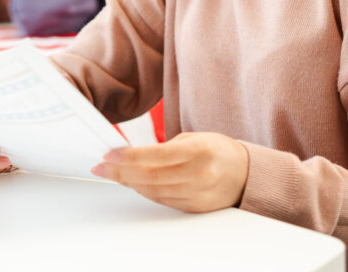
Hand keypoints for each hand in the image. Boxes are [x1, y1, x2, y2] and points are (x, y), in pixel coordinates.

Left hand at [91, 132, 249, 213]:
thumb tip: (133, 157)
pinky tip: (133, 183)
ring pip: (154, 192)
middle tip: (102, 167)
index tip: (109, 154)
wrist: (246, 173)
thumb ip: (166, 148)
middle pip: (151, 177)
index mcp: (199, 151)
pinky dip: (145, 191)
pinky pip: (163, 201)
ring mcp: (197, 194)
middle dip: (121, 172)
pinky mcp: (195, 208)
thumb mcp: (194, 138)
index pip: (157, 156)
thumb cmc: (218, 150)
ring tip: (112, 174)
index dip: (129, 156)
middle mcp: (199, 175)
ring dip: (129, 183)